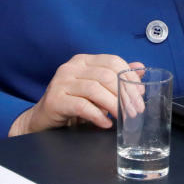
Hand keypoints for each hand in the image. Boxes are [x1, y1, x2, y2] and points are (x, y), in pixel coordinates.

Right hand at [8, 54, 143, 136]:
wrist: (43, 118)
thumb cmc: (72, 102)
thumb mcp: (96, 88)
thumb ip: (116, 77)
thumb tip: (140, 68)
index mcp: (83, 60)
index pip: (113, 61)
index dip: (129, 77)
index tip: (140, 94)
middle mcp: (71, 67)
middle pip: (106, 76)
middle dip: (125, 94)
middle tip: (135, 110)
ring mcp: (61, 82)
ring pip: (95, 90)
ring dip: (113, 105)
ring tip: (123, 118)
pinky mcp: (55, 100)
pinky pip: (81, 106)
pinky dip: (97, 115)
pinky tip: (106, 123)